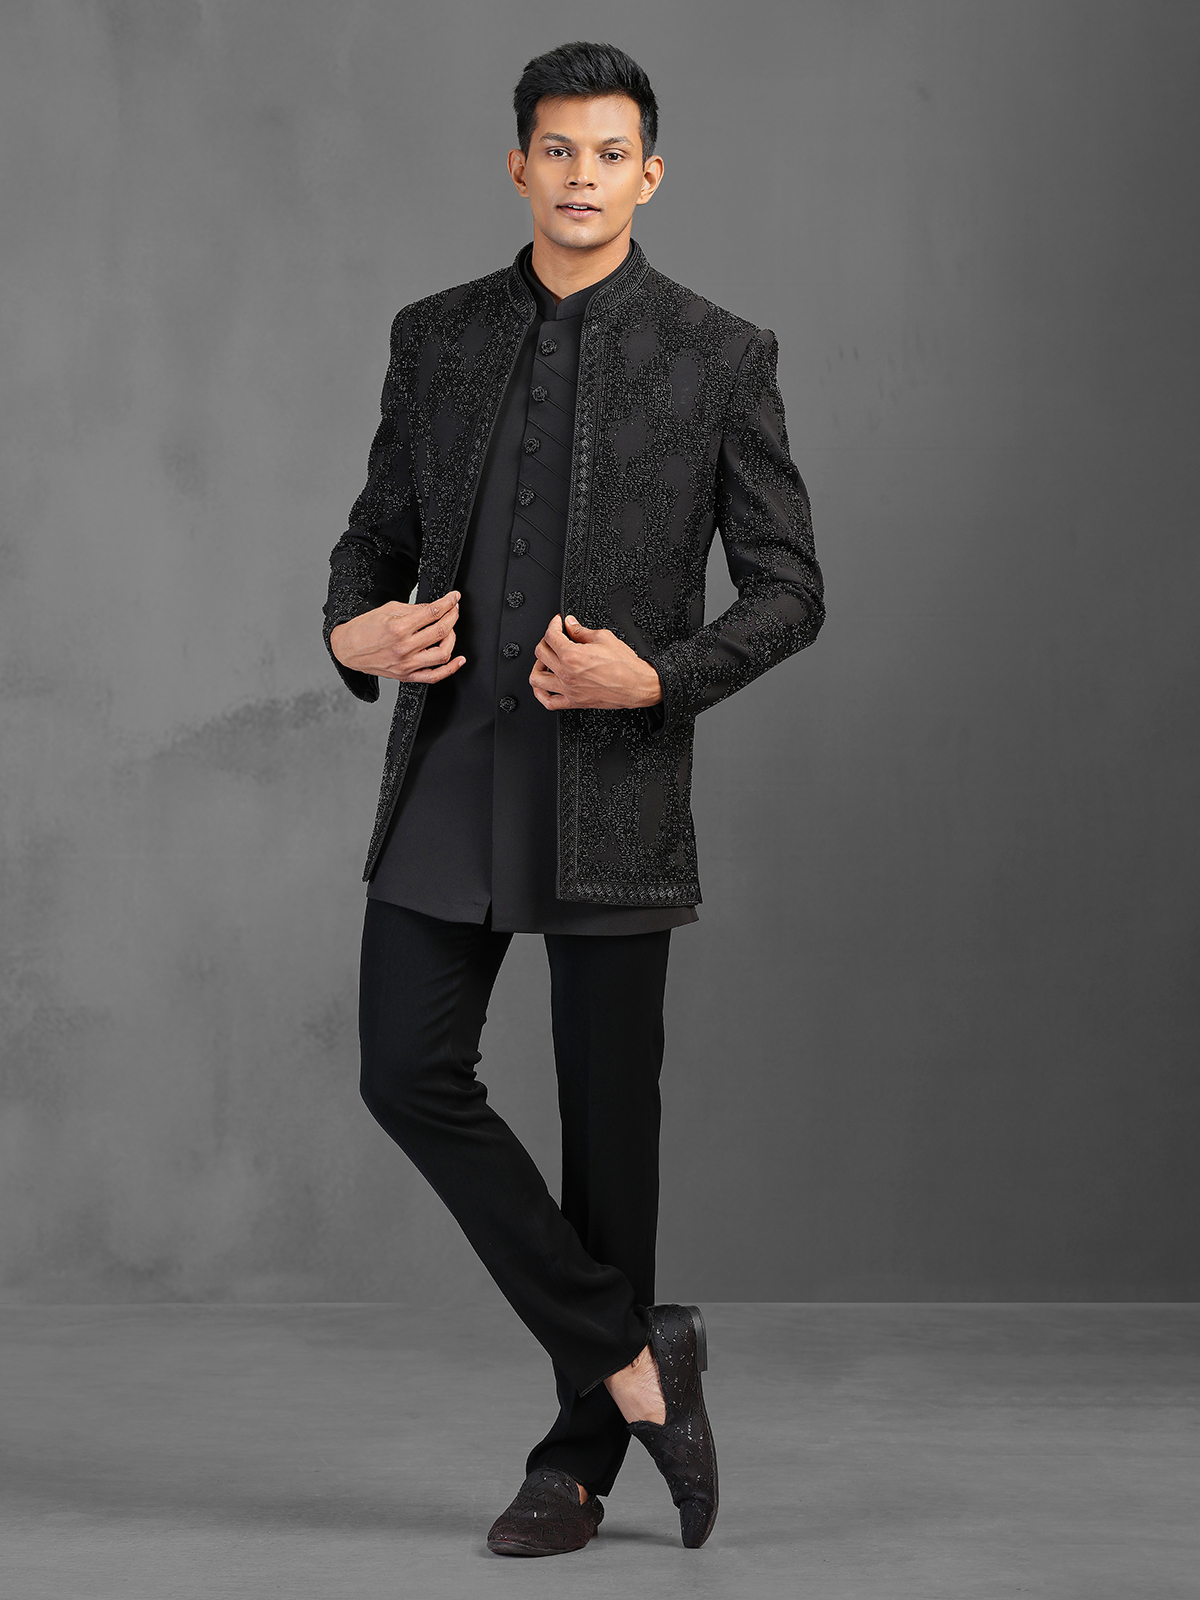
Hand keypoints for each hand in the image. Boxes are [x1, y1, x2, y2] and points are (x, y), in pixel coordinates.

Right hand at [330, 591, 464, 682]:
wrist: (349, 649)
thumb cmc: (365, 628)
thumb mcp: (388, 610)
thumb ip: (414, 609)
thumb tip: (435, 608)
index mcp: (399, 628)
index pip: (433, 613)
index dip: (448, 603)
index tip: (454, 598)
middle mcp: (404, 648)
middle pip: (441, 631)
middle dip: (453, 616)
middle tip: (454, 609)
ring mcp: (406, 664)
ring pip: (443, 654)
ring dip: (452, 638)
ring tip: (450, 629)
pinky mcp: (407, 676)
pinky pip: (434, 676)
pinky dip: (451, 669)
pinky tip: (459, 660)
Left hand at [530, 614, 662, 710]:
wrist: (637, 685)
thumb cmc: (625, 665)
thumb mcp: (604, 638)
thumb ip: (581, 631)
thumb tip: (571, 624)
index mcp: (572, 655)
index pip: (551, 636)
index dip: (553, 624)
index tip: (557, 622)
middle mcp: (566, 673)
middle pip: (540, 653)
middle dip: (545, 640)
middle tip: (554, 637)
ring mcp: (568, 689)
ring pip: (536, 678)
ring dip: (537, 665)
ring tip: (545, 660)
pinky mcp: (574, 702)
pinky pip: (548, 702)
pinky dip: (540, 694)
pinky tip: (543, 686)